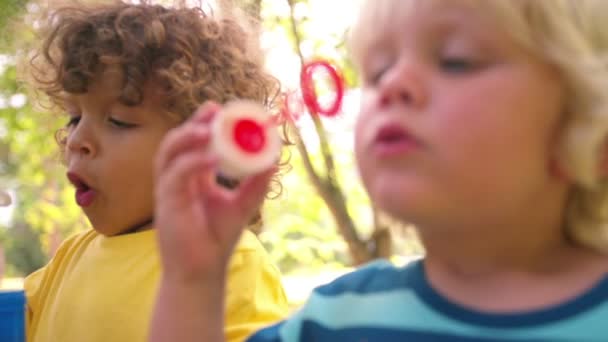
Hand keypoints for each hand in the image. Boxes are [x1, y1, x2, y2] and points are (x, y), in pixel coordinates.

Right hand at [154, 101, 275, 282]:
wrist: (202, 271)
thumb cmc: (216, 239)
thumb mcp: (242, 206)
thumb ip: (256, 184)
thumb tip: (274, 160)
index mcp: (194, 177)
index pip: (195, 143)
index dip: (204, 123)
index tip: (221, 108)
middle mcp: (178, 179)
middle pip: (178, 141)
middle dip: (194, 122)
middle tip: (214, 110)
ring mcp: (169, 190)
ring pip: (169, 153)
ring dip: (186, 137)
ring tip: (208, 127)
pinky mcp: (166, 203)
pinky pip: (174, 176)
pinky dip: (192, 163)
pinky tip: (212, 158)